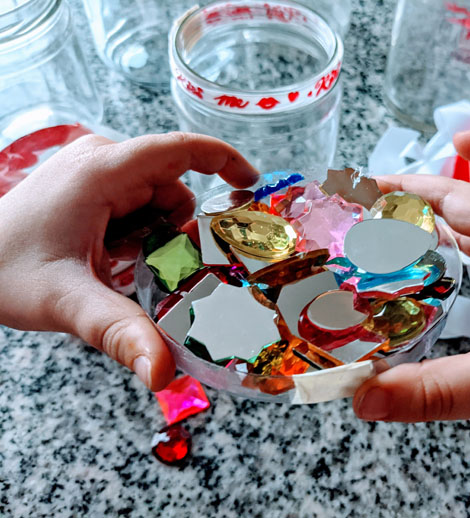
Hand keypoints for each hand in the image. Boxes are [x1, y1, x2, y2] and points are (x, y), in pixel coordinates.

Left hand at [0, 132, 256, 390]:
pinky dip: (137, 234)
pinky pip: (134, 206)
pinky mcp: (87, 187)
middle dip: (177, 231)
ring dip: (154, 236)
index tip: (253, 187)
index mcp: (102, 172)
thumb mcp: (66, 302)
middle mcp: (100, 162)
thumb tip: (164, 373)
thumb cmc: (0, 272)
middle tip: (162, 270)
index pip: (181, 150)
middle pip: (171, 187)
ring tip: (124, 267)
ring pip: (155, 200)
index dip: (225, 161)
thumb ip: (118, 332)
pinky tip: (112, 259)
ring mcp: (92, 173)